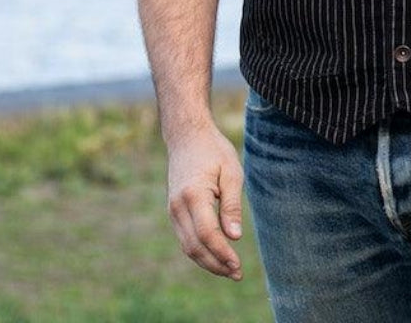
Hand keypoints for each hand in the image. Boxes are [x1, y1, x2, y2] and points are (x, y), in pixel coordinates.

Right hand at [166, 125, 246, 280]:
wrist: (187, 137)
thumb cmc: (214, 151)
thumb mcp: (231, 172)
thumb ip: (232, 205)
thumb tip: (234, 237)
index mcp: (193, 195)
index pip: (206, 234)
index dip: (222, 253)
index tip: (238, 265)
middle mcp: (177, 206)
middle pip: (195, 246)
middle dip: (216, 264)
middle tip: (237, 274)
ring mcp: (172, 210)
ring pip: (188, 246)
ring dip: (208, 261)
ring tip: (229, 270)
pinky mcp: (174, 211)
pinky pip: (185, 238)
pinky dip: (200, 251)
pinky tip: (216, 255)